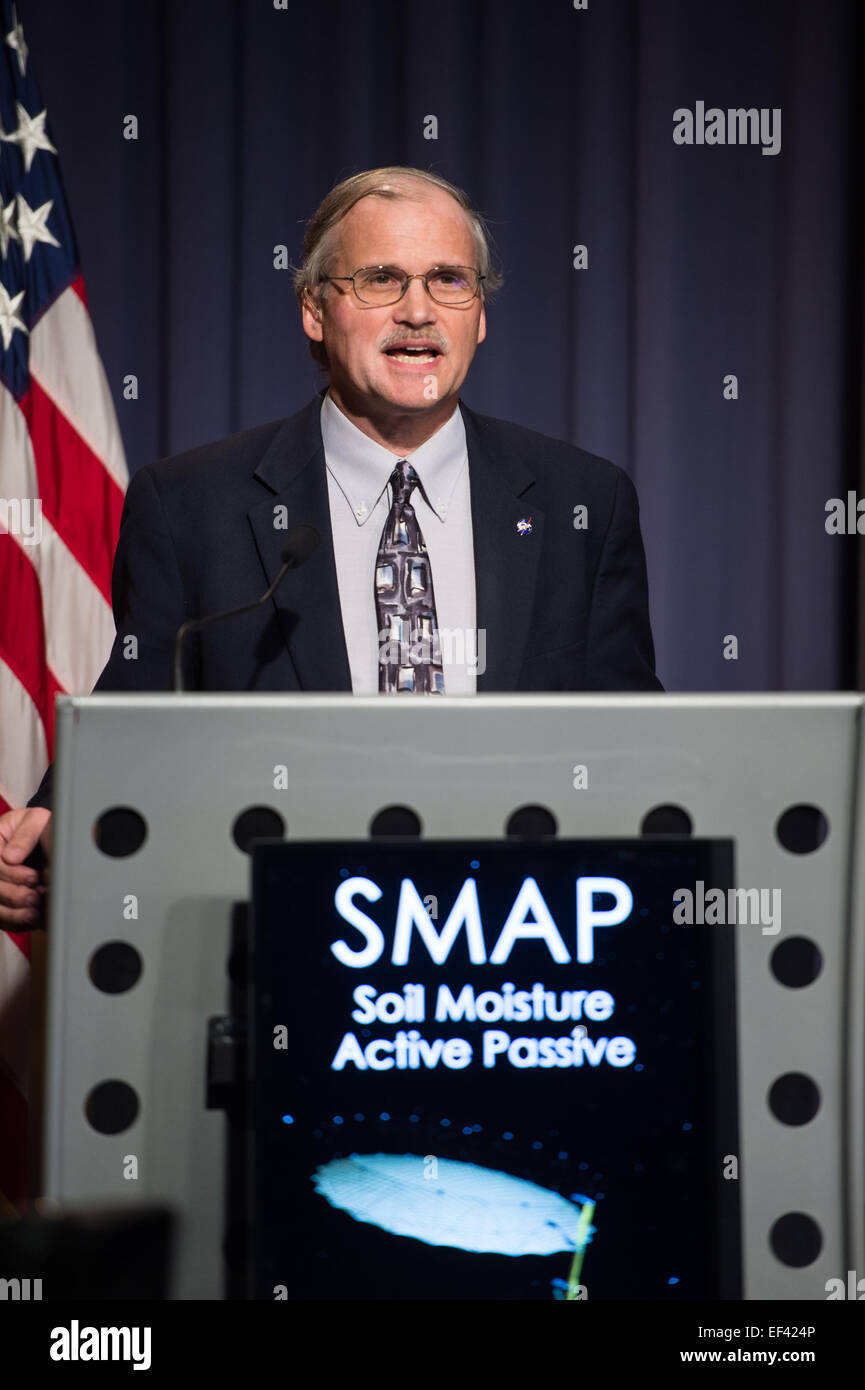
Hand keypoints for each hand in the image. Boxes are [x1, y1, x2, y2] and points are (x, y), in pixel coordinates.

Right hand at [0, 806, 51, 929]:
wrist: (43, 836)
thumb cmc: (37, 826)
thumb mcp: (35, 820)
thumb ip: (25, 835)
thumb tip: (11, 857)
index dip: (13, 874)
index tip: (34, 877)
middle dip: (14, 896)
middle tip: (36, 898)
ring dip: (13, 914)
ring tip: (34, 914)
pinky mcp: (1, 902)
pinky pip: (1, 919)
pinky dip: (15, 922)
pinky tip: (29, 920)